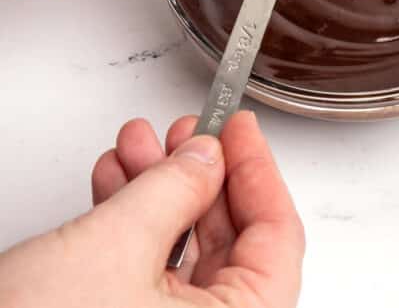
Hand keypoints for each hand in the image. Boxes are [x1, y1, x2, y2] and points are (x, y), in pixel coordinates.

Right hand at [0, 111, 304, 307]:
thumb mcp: (118, 245)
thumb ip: (175, 190)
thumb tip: (208, 157)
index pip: (278, 241)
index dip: (258, 172)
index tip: (239, 128)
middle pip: (231, 245)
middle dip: (201, 176)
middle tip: (187, 133)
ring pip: (185, 255)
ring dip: (160, 193)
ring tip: (139, 147)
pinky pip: (149, 274)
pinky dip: (134, 225)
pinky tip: (116, 184)